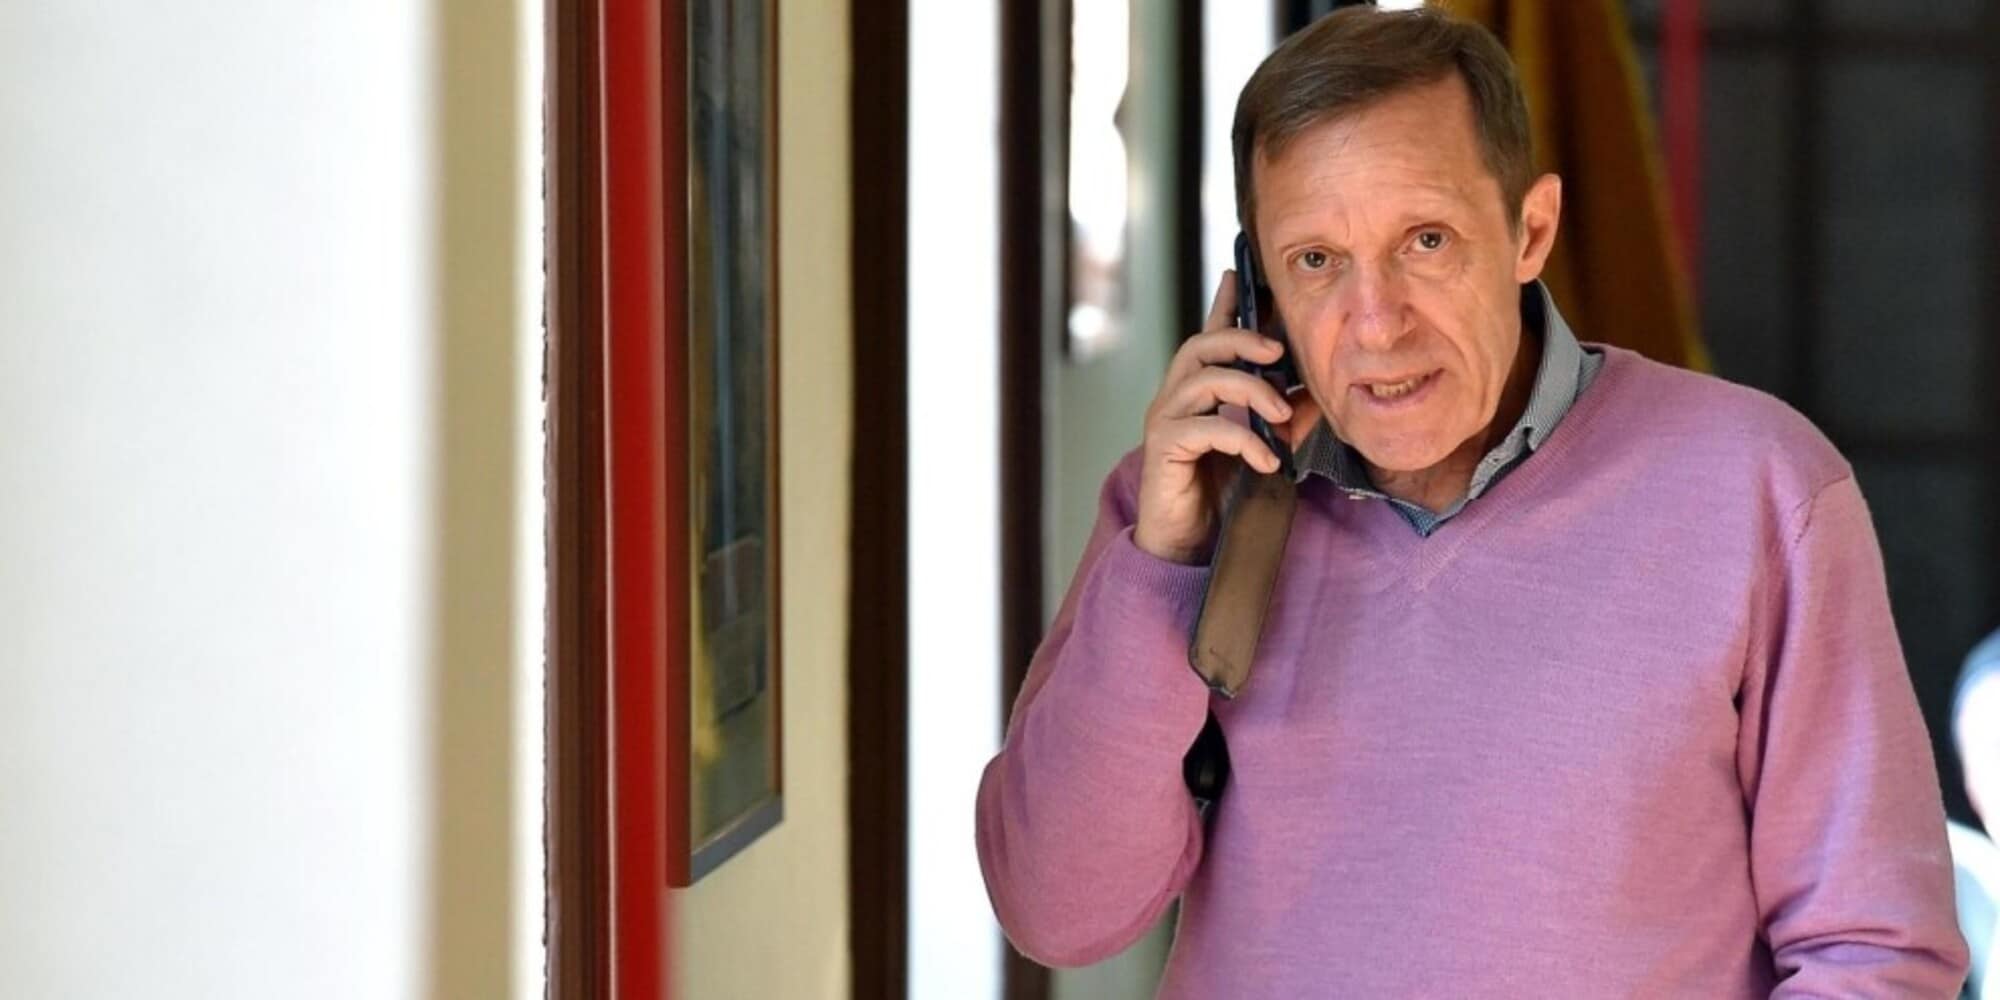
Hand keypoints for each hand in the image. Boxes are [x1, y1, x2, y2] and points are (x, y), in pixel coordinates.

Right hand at [1133, 272, 1320, 564]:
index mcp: (1197, 391)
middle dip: (1242, 340)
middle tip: (1280, 354)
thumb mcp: (1261, 448)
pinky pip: (1205, 426)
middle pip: (1201, 345)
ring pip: (1203, 378)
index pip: (1209, 336)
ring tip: (1282, 416)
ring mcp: (1165, 420)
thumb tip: (1316, 395)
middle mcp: (1175, 397)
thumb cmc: (1217, 493)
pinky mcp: (1163, 447)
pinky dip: (1243, 439)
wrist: (1185, 542)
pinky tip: (1266, 460)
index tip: (1238, 273)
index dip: (1223, 304)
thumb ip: (1283, 419)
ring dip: (1250, 391)